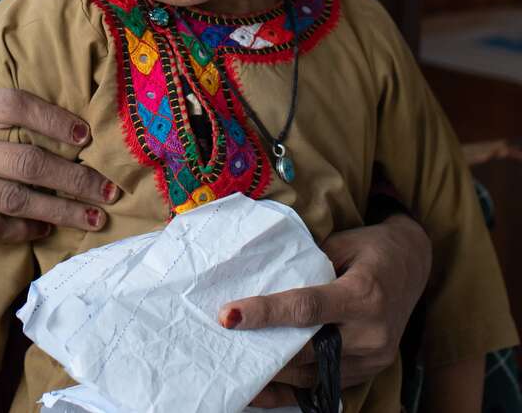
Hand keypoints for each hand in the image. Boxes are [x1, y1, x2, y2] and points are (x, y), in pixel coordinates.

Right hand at [0, 88, 117, 241]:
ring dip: (60, 211)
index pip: (16, 105)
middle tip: (108, 191)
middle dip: (75, 179)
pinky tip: (44, 227)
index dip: (54, 119)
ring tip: (90, 217)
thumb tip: (59, 125)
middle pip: (27, 161)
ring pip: (15, 199)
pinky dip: (23, 229)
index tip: (85, 136)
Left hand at [218, 214, 431, 406]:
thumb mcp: (341, 243)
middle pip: (306, 350)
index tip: (229, 315)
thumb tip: (262, 279)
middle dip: (263, 351)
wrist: (414, 264)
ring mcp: (373, 358)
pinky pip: (326, 385)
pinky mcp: (371, 371)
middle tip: (221, 347)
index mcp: (362, 295)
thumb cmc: (371, 247)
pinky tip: (262, 391)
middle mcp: (371, 333)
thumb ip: (306, 264)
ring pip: (313, 374)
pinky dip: (293, 389)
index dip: (265, 313)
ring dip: (273, 374)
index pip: (306, 308)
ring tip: (233, 370)